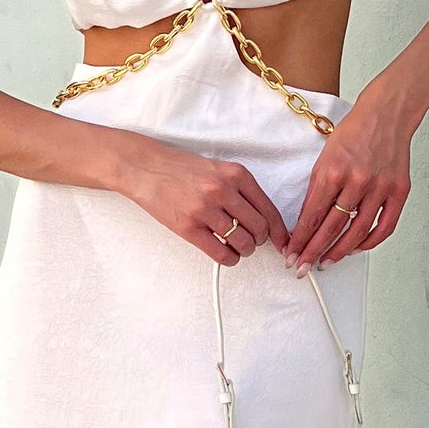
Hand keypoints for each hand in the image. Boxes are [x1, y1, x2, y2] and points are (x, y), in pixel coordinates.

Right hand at [122, 140, 289, 264]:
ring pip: (242, 243)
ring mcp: (205, 210)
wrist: (146, 168)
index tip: (282, 242)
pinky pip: (221, 253)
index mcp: (236, 174)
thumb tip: (263, 219)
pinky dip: (230, 259)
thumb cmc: (182, 170)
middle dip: (259, 241)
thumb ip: (241, 190)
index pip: (269, 209)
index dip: (279, 232)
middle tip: (251, 241)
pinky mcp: (189, 228)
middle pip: (259, 229)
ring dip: (244, 251)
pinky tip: (227, 255)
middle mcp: (223, 190)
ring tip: (237, 247)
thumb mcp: (218, 169)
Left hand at [284, 88, 414, 273]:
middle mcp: (357, 181)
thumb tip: (306, 223)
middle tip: (302, 267)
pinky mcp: (399, 191)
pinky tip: (356, 247)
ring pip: (357, 232)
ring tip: (326, 261)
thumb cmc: (353, 134)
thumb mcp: (324, 158)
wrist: (386, 114)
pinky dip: (370, 241)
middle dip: (314, 251)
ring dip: (340, 251)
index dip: (300, 240)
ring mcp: (380, 187)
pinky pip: (385, 227)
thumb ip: (317, 191)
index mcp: (333, 171)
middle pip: (332, 228)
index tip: (291, 254)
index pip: (312, 216)